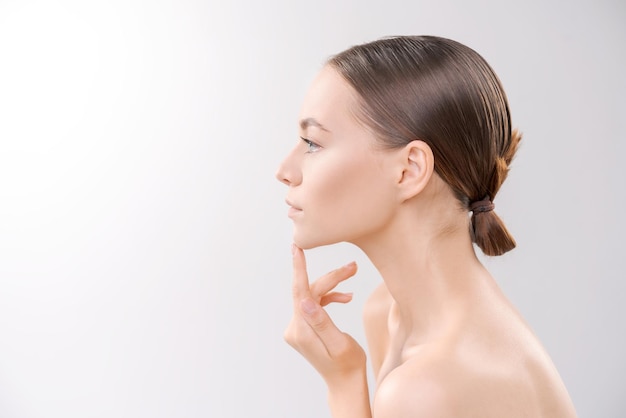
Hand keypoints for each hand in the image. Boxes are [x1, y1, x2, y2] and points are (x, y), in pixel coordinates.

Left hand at [284, 244, 366, 384]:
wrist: (345, 382)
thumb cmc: (348, 365)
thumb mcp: (339, 343)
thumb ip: (321, 322)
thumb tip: (304, 302)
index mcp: (302, 331)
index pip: (299, 292)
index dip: (299, 268)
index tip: (296, 248)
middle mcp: (295, 328)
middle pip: (310, 292)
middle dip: (332, 278)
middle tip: (353, 267)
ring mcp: (298, 328)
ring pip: (313, 296)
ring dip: (332, 287)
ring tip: (353, 277)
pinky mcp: (304, 328)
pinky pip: (314, 304)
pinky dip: (329, 298)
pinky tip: (345, 298)